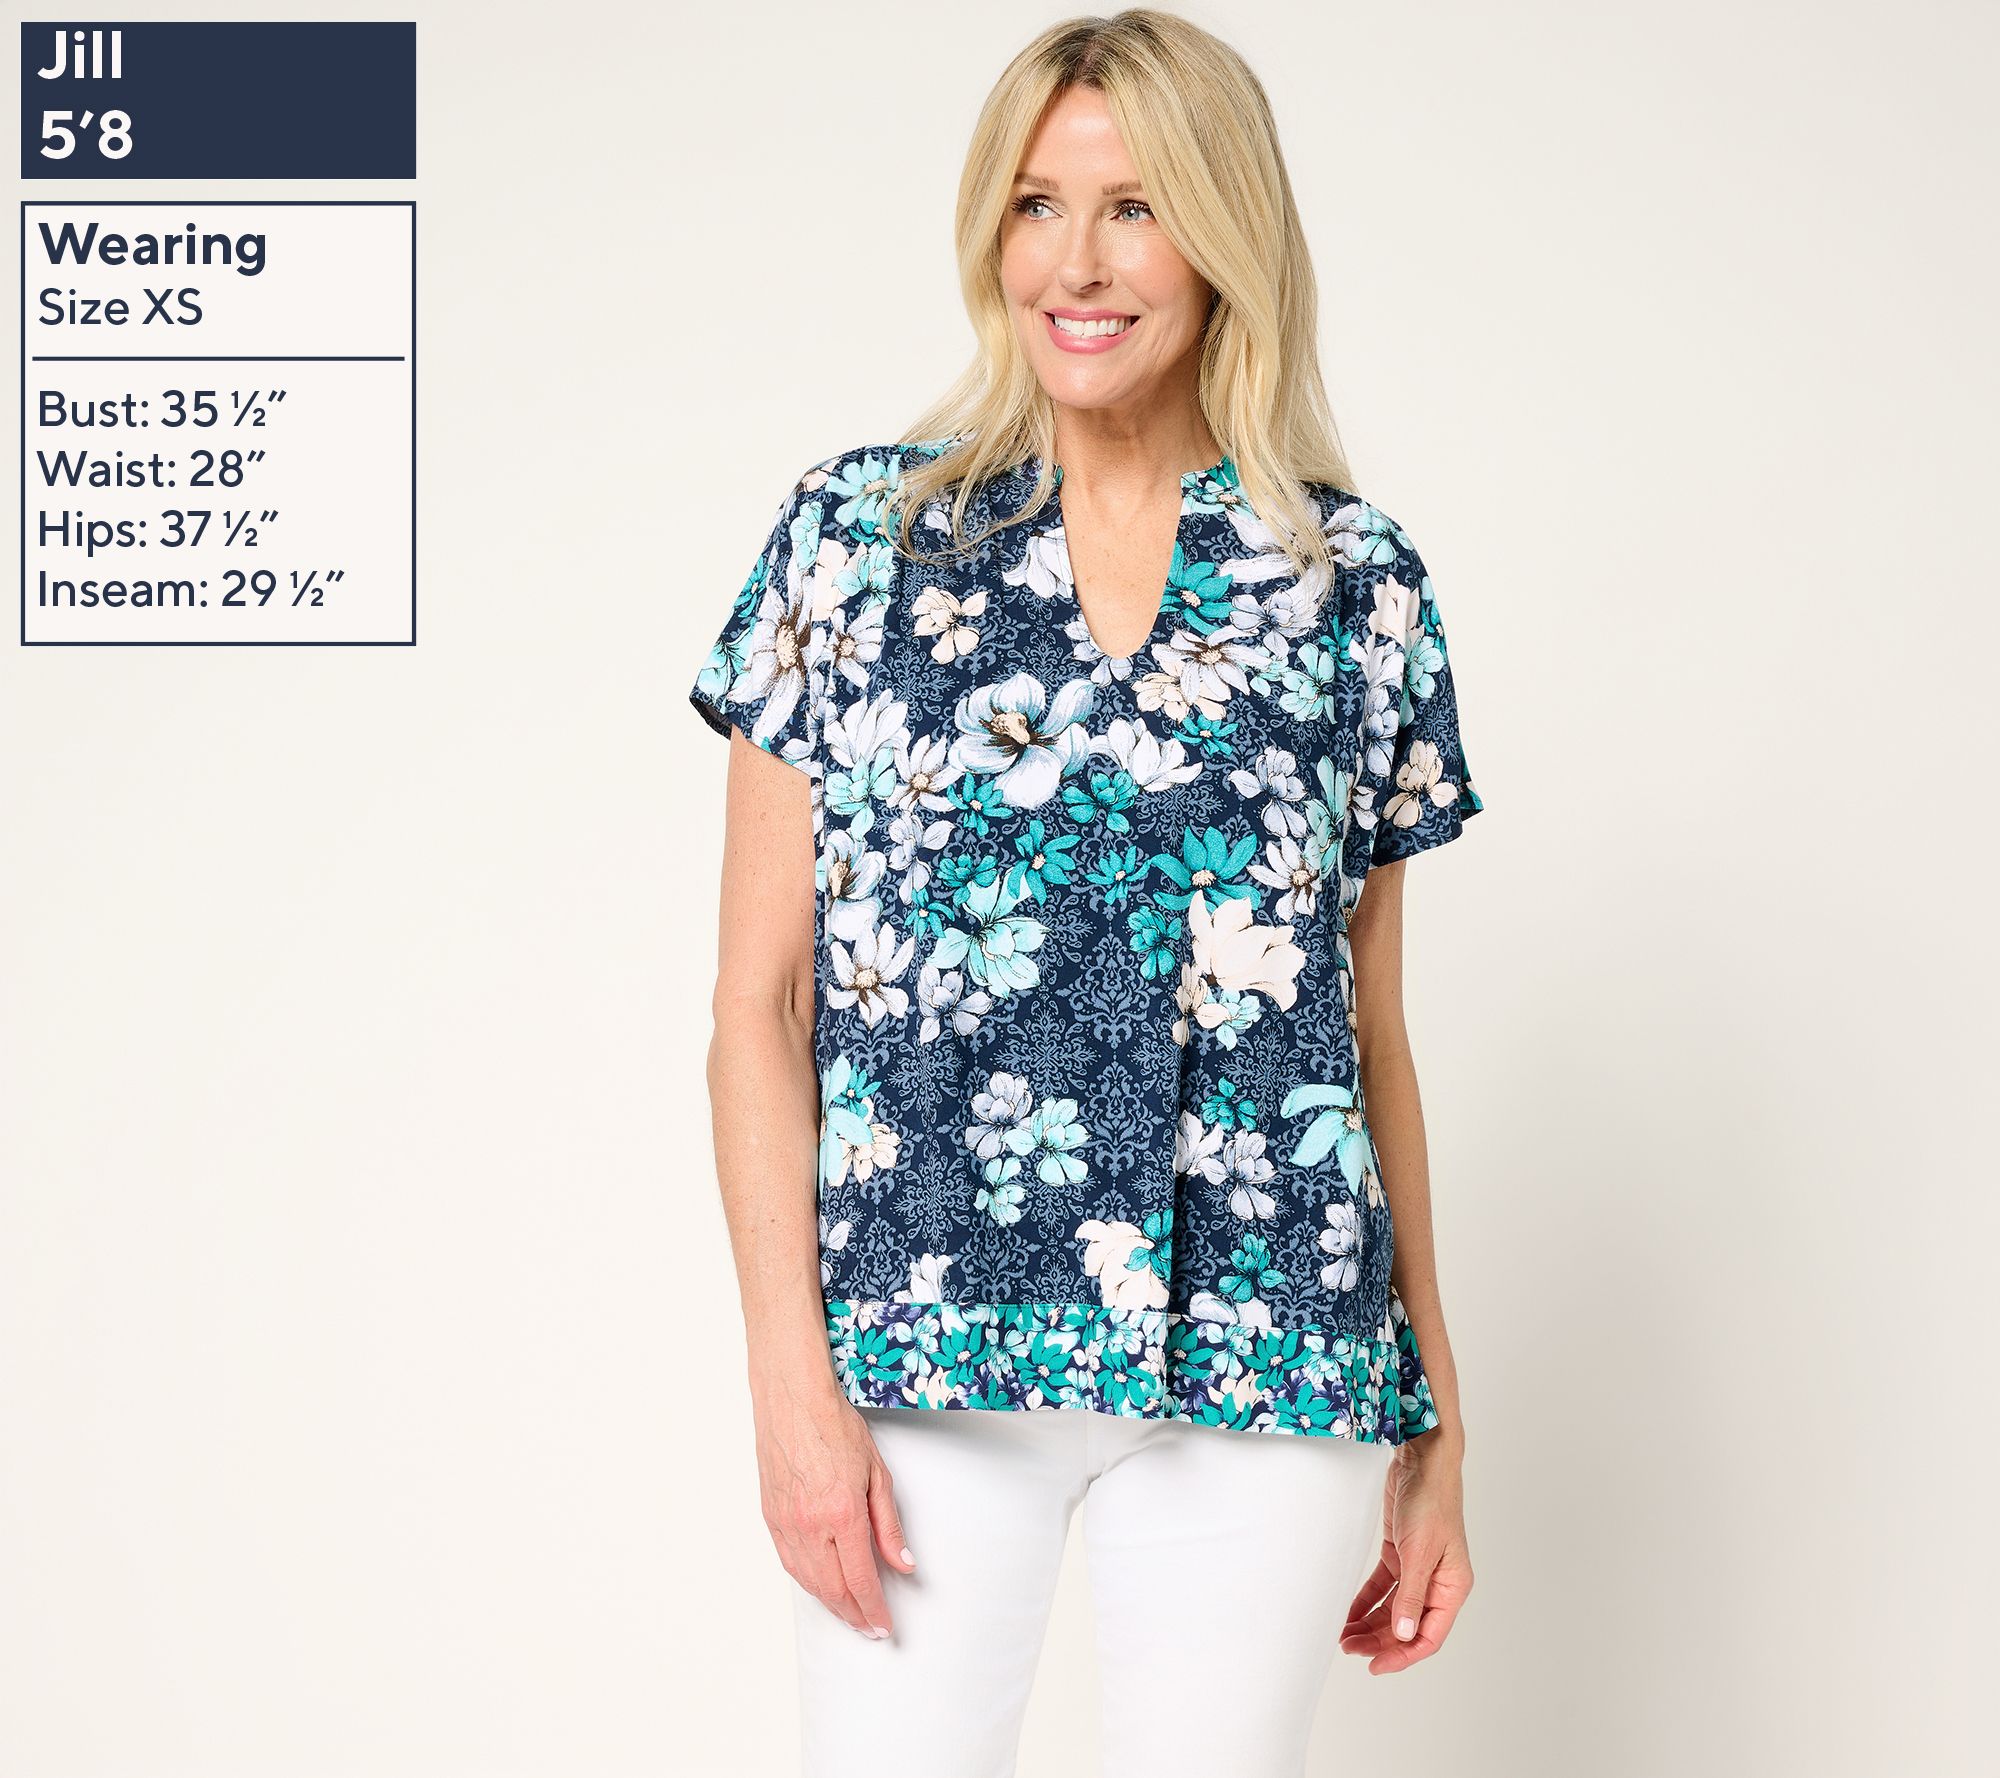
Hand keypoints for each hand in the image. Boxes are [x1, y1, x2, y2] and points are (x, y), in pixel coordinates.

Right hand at [754, 1379, 915, 1639]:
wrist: (793, 1399)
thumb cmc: (834, 1425)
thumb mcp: (877, 1472)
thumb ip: (889, 1525)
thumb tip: (902, 1563)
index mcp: (842, 1513)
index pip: (860, 1579)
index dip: (873, 1608)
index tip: (883, 1625)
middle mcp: (810, 1525)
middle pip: (832, 1589)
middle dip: (853, 1615)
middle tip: (869, 1627)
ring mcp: (786, 1523)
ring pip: (808, 1581)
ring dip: (830, 1604)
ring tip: (849, 1613)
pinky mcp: (771, 1517)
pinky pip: (790, 1563)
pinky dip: (807, 1582)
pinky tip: (820, 1586)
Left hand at [1339, 1436, 1471, 1673]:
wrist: (1422, 1460)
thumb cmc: (1431, 1501)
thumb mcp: (1420, 1552)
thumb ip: (1412, 1595)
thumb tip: (1405, 1635)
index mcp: (1452, 1587)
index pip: (1429, 1635)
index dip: (1403, 1654)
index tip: (1376, 1665)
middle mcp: (1438, 1582)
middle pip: (1408, 1625)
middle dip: (1379, 1640)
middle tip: (1350, 1649)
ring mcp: (1418, 1568)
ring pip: (1393, 1608)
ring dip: (1370, 1623)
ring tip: (1344, 1636)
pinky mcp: (1401, 1553)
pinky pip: (1382, 1587)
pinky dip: (1366, 1600)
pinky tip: (1349, 1612)